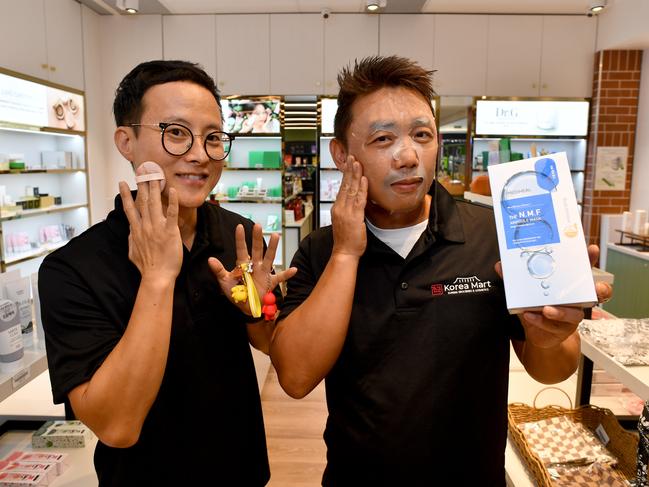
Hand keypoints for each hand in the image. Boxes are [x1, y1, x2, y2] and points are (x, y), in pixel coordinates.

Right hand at [119, 179, 181, 283]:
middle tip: (142, 171)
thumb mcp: (133, 252)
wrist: (157, 276)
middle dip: (141, 185)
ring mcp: (157, 228)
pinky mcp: (170, 231)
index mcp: (136, 230)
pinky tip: (172, 190)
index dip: (125, 195)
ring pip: (154, 203)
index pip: (129, 208)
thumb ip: (132, 239)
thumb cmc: (147, 267)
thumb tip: (131, 232)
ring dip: (154, 188)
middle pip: (142, 201)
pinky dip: (172, 201)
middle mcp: (145, 226)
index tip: (122, 183)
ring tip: (154, 175)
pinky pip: (172, 213)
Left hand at [208, 224, 296, 315]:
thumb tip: (210, 259)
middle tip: (258, 225)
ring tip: (276, 235)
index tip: (239, 226)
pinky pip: (280, 278)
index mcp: (243, 264)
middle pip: (257, 249)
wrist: (245, 307)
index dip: (240, 239)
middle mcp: (254, 266)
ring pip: (269, 258)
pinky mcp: (270, 282)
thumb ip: (218, 270)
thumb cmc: (235, 293)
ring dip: (272, 248)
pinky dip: (287, 274)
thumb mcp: (224, 282)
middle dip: (257, 238)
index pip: (241, 249)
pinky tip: (294, 269)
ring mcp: (264, 273)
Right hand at [331, 156, 367, 257]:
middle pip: (345, 185)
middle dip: (349, 170)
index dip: (346, 175)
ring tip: (357, 163)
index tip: (349, 164)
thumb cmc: (346, 241)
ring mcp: (346, 212)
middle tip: (352, 157)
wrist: (344, 253)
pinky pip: (359, 200)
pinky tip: (364, 179)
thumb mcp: (346, 222)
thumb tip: (355, 203)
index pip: (342, 188)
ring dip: (355, 175)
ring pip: (351, 189)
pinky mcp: (354, 217)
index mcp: (337, 208)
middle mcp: (340, 208)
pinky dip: (362, 188)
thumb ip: (349, 211)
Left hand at [494, 244, 612, 348]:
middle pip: (596, 294)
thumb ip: (515, 279)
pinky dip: (540, 321)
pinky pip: (554, 327)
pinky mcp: (562, 330)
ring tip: (546, 309)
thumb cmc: (536, 307)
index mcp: (570, 285)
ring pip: (574, 314)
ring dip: (561, 311)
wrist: (538, 334)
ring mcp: (571, 316)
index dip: (591, 260)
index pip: (584, 270)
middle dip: (599, 289)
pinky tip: (530, 316)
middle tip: (594, 288)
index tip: (592, 249)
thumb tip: (500, 265)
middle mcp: (576, 300)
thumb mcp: (526, 291)